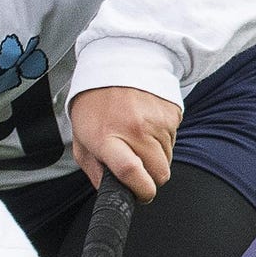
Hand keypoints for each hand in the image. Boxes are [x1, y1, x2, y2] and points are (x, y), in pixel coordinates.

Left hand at [69, 85, 181, 199]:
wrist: (117, 62)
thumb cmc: (95, 103)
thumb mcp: (82, 137)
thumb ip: (94, 168)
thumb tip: (112, 191)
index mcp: (107, 137)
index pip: (130, 172)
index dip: (141, 191)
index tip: (141, 194)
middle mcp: (135, 129)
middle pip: (158, 173)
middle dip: (151, 178)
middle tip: (138, 168)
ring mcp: (157, 121)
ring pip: (168, 159)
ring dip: (156, 158)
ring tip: (138, 139)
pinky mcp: (172, 114)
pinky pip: (173, 141)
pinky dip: (162, 141)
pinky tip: (147, 126)